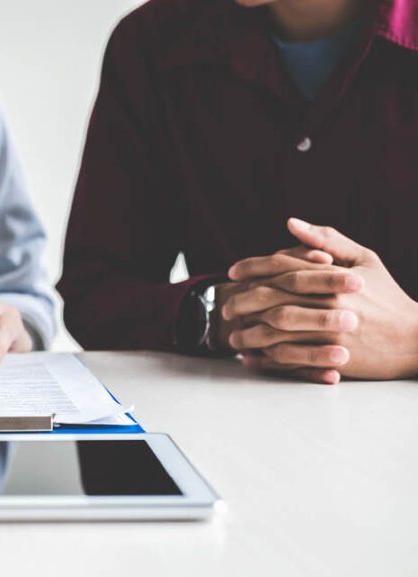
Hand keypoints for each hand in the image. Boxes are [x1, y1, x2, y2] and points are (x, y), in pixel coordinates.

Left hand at [226, 218, 417, 381]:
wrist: (417, 339)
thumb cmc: (388, 297)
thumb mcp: (365, 259)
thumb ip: (327, 240)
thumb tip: (291, 222)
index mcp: (332, 276)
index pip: (281, 267)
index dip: (251, 268)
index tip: (232, 272)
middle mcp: (327, 301)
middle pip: (270, 298)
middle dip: (242, 301)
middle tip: (226, 306)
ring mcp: (328, 331)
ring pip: (274, 330)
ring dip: (248, 333)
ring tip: (232, 335)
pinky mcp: (331, 357)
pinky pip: (287, 358)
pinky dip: (264, 358)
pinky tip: (250, 357)